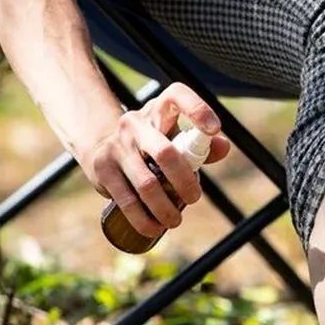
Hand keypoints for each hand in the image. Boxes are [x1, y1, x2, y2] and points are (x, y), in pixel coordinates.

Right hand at [76, 83, 231, 238]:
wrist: (100, 146)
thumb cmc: (150, 143)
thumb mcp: (173, 137)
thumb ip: (200, 146)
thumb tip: (224, 147)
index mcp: (158, 111)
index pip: (177, 96)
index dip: (197, 109)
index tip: (214, 129)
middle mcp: (135, 124)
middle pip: (166, 153)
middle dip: (185, 181)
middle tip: (194, 198)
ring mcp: (117, 146)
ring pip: (147, 184)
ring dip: (166, 209)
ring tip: (175, 221)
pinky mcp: (102, 169)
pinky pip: (127, 200)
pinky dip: (144, 220)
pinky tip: (154, 228)